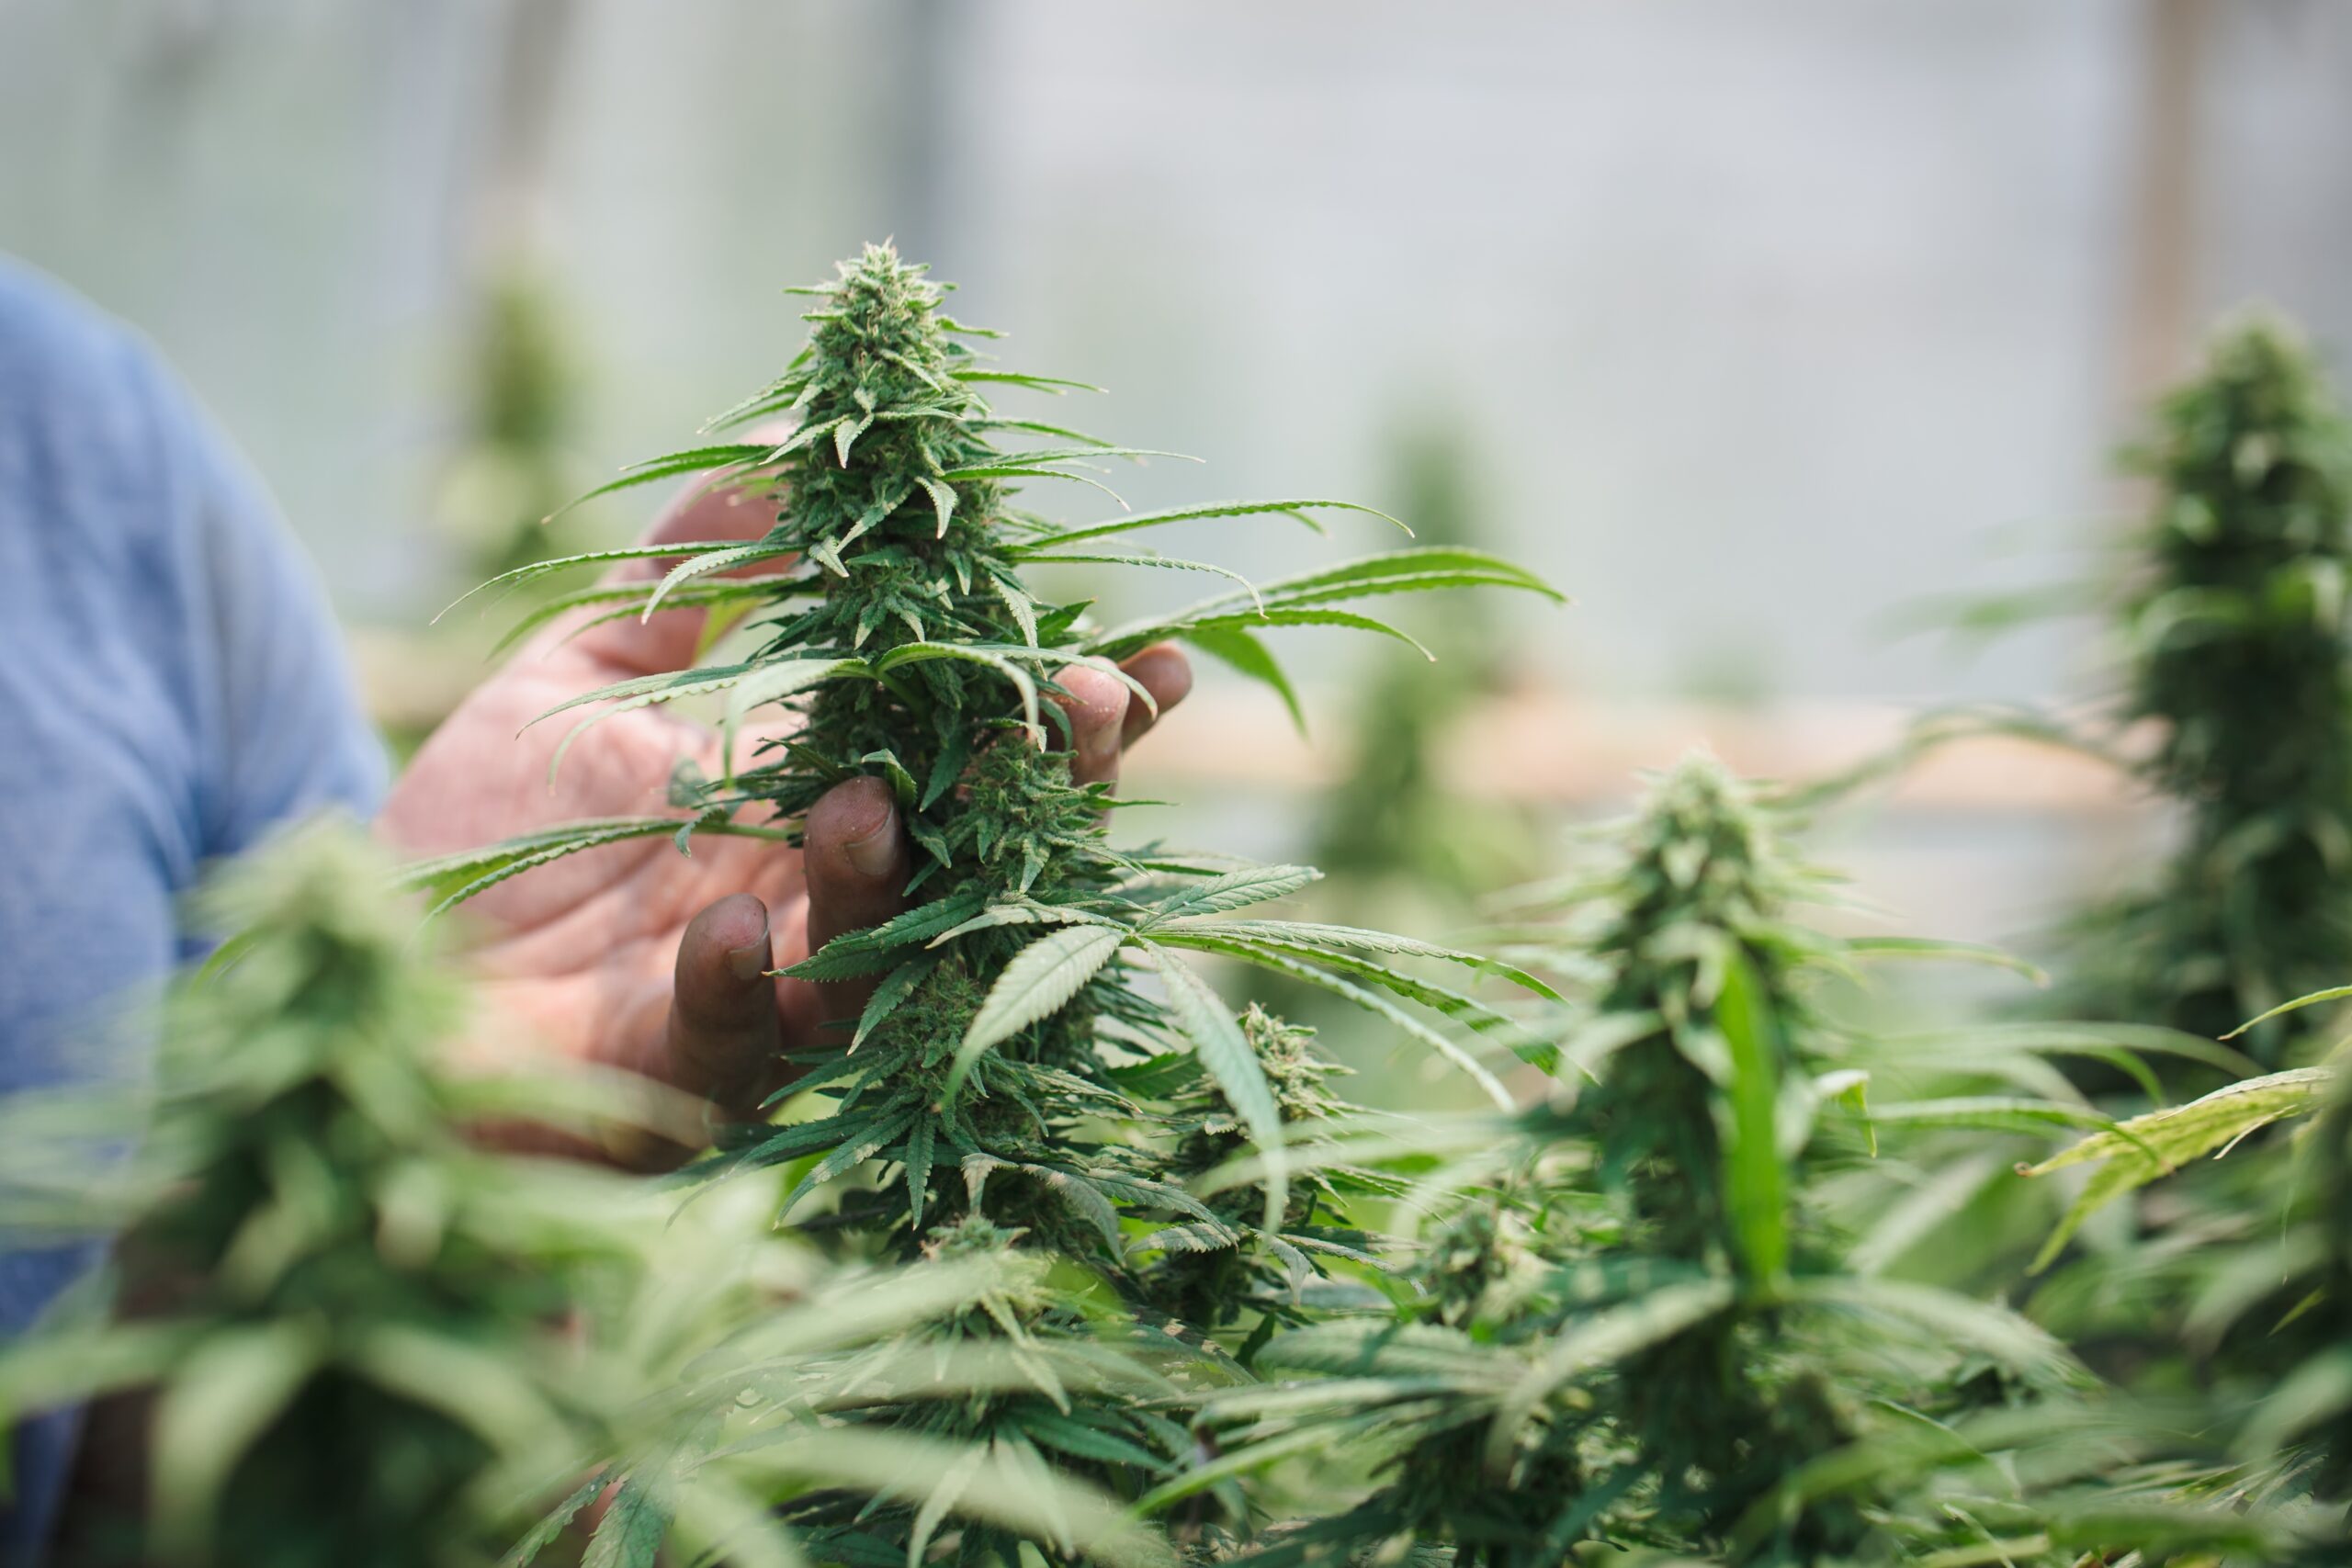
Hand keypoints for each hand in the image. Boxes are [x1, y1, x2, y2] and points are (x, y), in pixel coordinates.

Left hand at [377, 479, 1190, 1163]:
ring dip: (891, 872)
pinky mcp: (694, 1074)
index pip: (976, 752)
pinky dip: (741, 983)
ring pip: (894, 950)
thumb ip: (683, 579)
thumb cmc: (478, 826)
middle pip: (985, 853)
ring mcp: (776, 992)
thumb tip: (782, 456)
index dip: (1069, 711)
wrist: (369, 959)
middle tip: (1086, 704)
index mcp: (823, 800)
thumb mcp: (576, 669)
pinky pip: (746, 1041)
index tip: (1149, 652)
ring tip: (863, 802)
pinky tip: (718, 932)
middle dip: (1052, 783)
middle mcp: (828, 899)